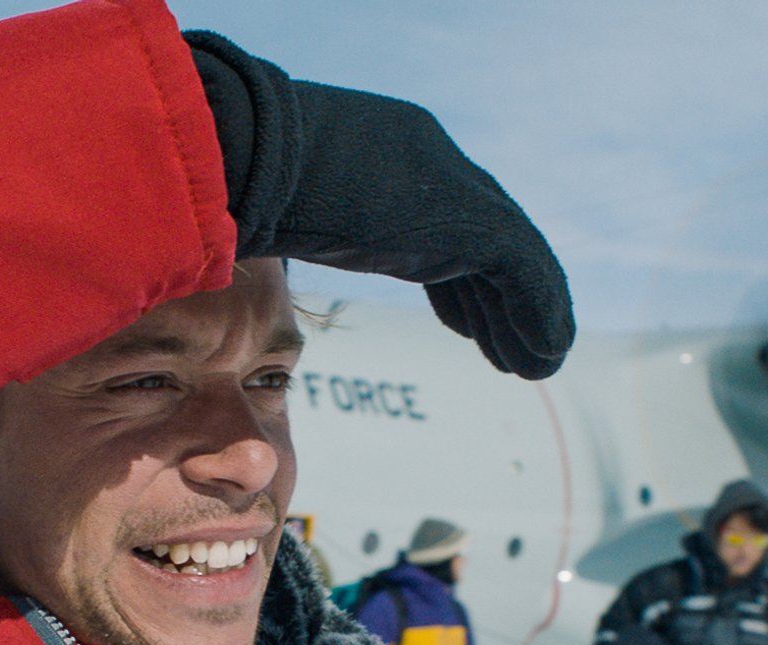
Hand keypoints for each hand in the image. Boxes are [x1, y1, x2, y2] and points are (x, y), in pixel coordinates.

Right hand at [188, 31, 573, 379]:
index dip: (457, 275)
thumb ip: (284, 231)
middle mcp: (430, 161)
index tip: (461, 318)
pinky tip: (538, 363)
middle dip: (495, 298)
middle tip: (507, 347)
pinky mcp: (470, 222)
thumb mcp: (269, 213)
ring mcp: (454, 188)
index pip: (439, 219)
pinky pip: (527, 277)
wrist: (246, 155)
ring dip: (524, 318)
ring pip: (513, 261)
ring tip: (531, 367)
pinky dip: (538, 319)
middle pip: (482, 240)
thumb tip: (239, 257)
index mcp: (386, 153)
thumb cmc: (229, 185)